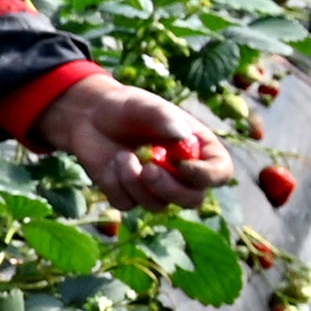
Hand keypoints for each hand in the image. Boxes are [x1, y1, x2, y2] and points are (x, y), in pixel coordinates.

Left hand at [33, 72, 234, 208]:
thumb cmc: (127, 107)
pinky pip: (128, 203)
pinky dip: (118, 185)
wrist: (90, 116)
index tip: (184, 166)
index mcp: (199, 150)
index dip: (207, 176)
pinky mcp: (129, 195)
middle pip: (192, 199)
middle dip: (171, 190)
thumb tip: (182, 137)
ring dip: (137, 183)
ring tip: (122, 155)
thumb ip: (165, 118)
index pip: (220, 173)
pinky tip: (112, 163)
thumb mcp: (146, 106)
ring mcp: (155, 188)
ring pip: (157, 205)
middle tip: (149, 170)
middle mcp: (182, 174)